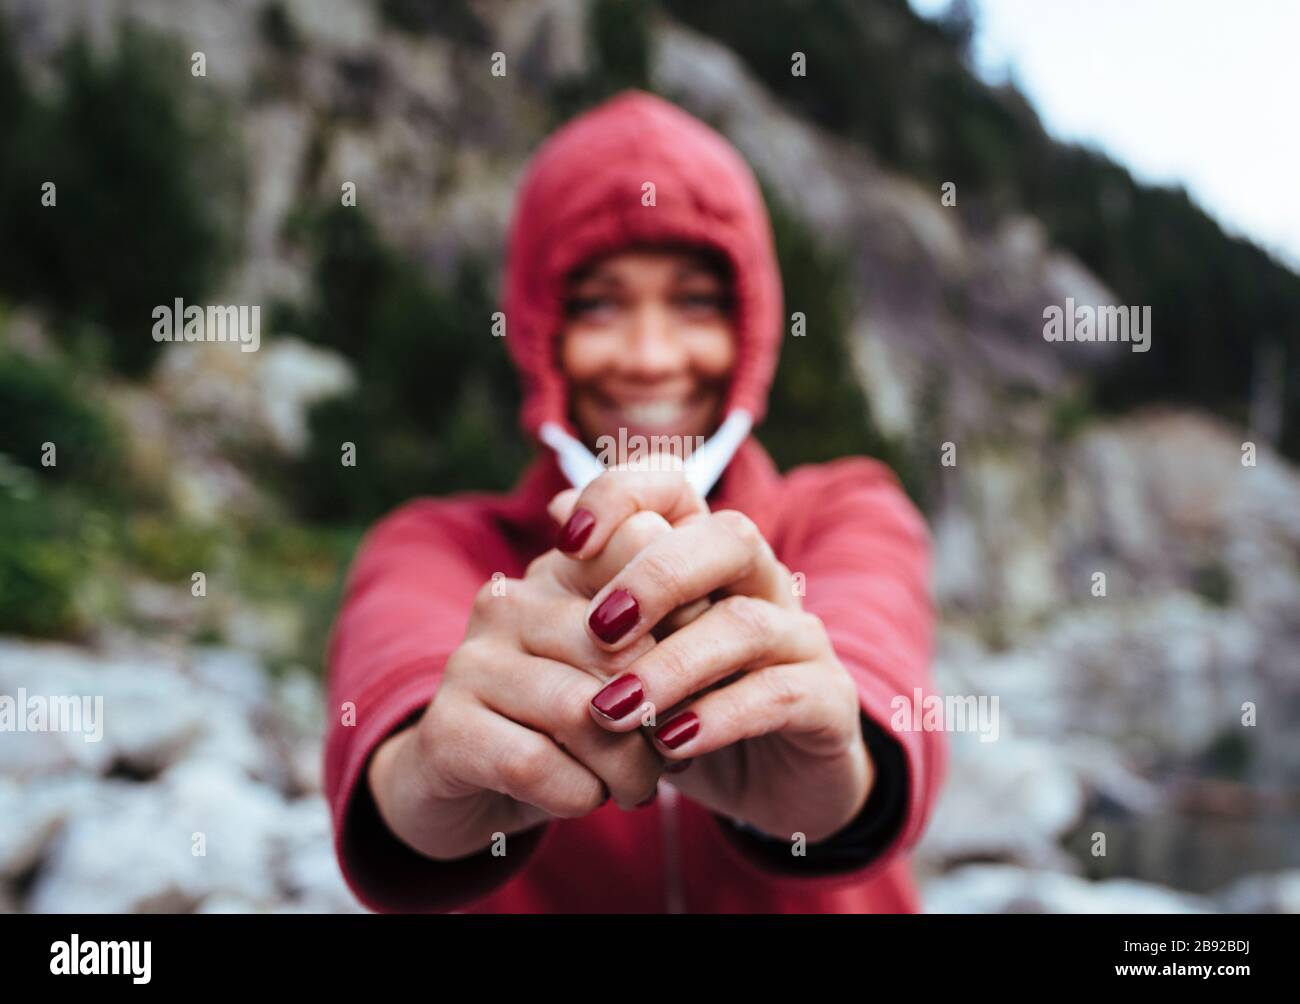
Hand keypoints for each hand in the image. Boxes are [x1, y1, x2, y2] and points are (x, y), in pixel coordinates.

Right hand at [367, 507, 679, 861]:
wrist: (472, 786)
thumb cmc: (568, 723)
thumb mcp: (623, 672)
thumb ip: (667, 631)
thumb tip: (707, 609)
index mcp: (559, 571)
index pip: (640, 547)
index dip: (689, 615)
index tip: (704, 669)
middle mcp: (508, 602)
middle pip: (623, 650)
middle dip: (664, 715)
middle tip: (671, 751)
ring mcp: (470, 662)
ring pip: (583, 713)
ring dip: (627, 767)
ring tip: (636, 785)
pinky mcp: (446, 728)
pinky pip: (535, 765)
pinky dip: (578, 794)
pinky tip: (584, 797)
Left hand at [553, 470, 873, 844]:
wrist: (766, 781)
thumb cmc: (684, 702)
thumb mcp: (631, 652)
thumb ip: (597, 587)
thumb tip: (557, 508)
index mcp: (708, 556)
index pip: (677, 488)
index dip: (623, 497)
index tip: (568, 543)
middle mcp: (761, 582)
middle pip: (729, 538)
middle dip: (658, 576)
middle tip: (599, 629)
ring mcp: (800, 638)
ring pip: (749, 624)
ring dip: (674, 665)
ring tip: (615, 710)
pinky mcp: (827, 700)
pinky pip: (780, 695)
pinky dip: (718, 718)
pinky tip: (669, 745)